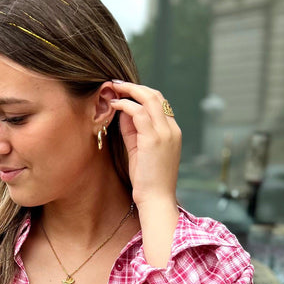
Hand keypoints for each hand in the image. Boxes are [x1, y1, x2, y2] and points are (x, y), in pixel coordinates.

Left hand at [107, 80, 180, 210]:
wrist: (156, 199)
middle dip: (134, 86)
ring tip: (112, 88)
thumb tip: (122, 112)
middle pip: (156, 95)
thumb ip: (133, 130)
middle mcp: (172, 129)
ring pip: (149, 99)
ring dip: (128, 90)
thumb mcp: (139, 150)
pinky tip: (114, 105)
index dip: (141, 93)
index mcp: (172, 132)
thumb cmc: (147, 180)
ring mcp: (165, 133)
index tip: (123, 91)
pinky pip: (139, 112)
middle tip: (115, 83)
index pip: (159, 103)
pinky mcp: (154, 138)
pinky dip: (125, 105)